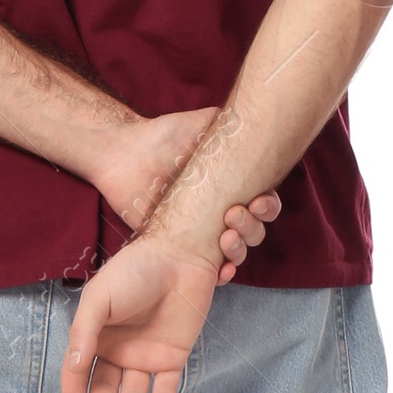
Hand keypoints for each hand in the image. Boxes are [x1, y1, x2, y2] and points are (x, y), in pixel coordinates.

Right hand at [60, 232, 220, 392]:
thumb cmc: (134, 270)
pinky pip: (165, 386)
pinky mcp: (173, 357)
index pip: (78, 370)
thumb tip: (73, 365)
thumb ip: (84, 331)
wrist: (179, 257)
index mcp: (95, 335)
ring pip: (134, 390)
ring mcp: (145, 355)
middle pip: (105, 385)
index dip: (73, 392)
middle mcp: (118, 349)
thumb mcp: (99, 297)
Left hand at [91, 106, 280, 283]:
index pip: (262, 202)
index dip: (268, 206)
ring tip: (226, 239)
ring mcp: (200, 230)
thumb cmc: (162, 137)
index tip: (260, 201)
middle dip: (253, 227)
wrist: (124, 154)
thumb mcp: (200, 123)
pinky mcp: (178, 246)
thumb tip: (255, 119)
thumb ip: (228, 121)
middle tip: (235, 215)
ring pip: (235, 249)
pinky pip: (207, 268)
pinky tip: (221, 271)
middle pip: (253, 228)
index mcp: (230, 185)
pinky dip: (221, 273)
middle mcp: (219, 209)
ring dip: (239, 250)